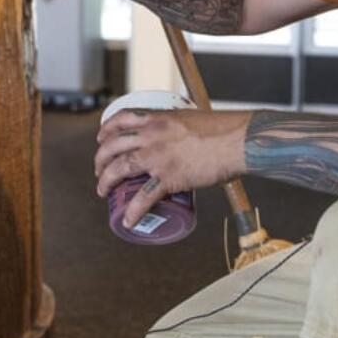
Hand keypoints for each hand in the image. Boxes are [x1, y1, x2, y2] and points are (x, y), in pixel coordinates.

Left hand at [94, 108, 248, 228]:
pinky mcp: (170, 177)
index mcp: (157, 118)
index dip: (106, 129)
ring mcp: (158, 156)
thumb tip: (179, 137)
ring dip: (105, 181)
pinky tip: (127, 220)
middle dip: (100, 159)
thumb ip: (179, 126)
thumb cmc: (222, 129)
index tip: (101, 138)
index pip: (121, 118)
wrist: (238, 141)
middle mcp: (152, 135)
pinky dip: (133, 211)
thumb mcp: (191, 118)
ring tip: (102, 191)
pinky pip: (144, 197)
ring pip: (119, 168)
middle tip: (99, 170)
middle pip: (113, 145)